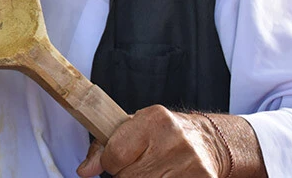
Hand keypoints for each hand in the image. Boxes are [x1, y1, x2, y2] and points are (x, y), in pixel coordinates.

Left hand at [76, 106, 229, 176]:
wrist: (206, 140)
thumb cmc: (164, 133)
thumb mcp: (134, 128)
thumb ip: (105, 146)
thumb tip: (85, 170)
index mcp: (153, 119)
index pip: (114, 155)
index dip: (111, 162)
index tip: (117, 160)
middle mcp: (173, 138)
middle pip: (128, 176)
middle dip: (127, 174)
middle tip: (139, 165)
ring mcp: (189, 161)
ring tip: (153, 169)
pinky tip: (166, 175)